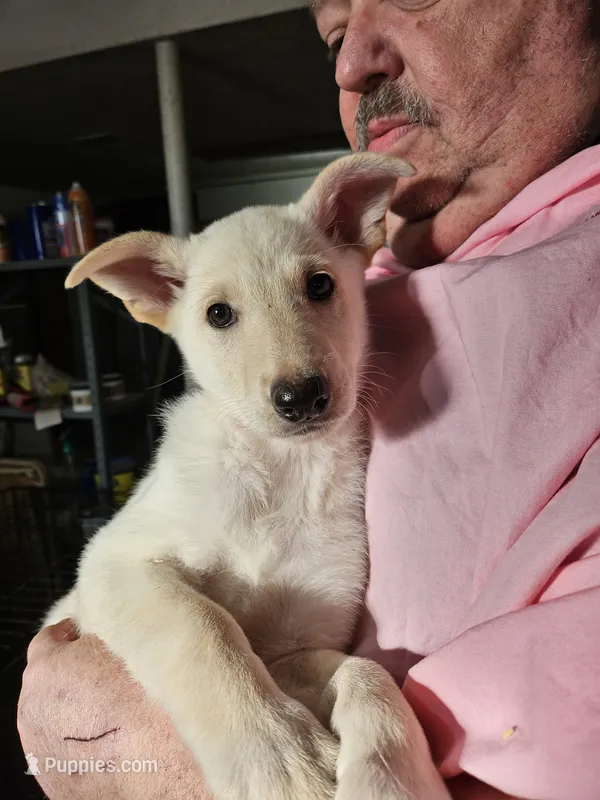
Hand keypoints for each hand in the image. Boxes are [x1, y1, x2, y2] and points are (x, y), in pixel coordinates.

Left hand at [17, 619, 209, 799]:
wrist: (166, 762)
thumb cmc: (149, 697)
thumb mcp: (130, 637)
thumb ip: (107, 628)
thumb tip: (110, 624)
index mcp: (45, 667)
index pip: (54, 637)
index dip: (80, 633)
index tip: (100, 637)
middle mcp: (33, 710)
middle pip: (53, 679)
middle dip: (79, 673)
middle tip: (114, 672)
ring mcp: (42, 750)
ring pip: (59, 715)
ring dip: (81, 708)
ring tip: (120, 708)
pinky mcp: (58, 781)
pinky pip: (69, 749)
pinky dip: (87, 739)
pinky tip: (117, 737)